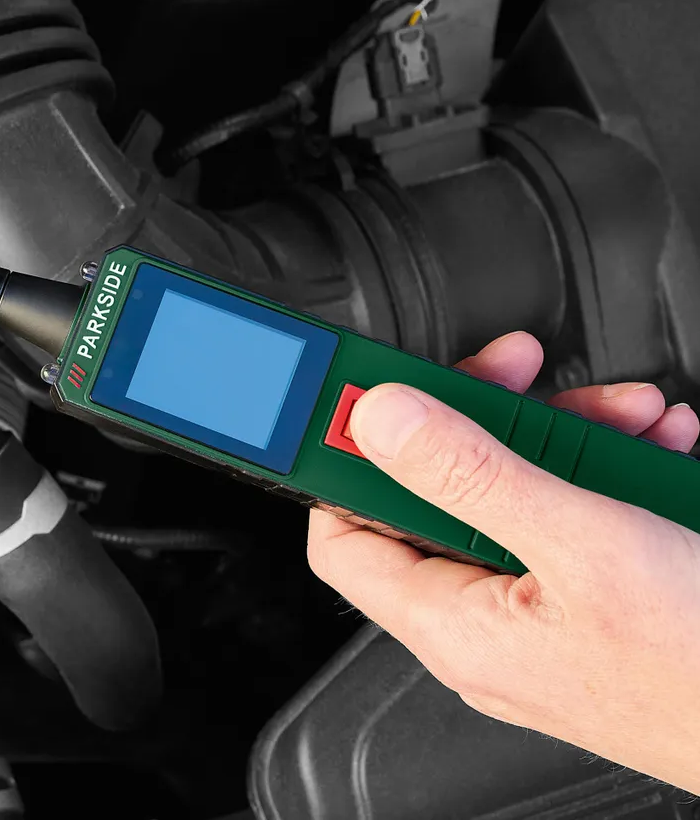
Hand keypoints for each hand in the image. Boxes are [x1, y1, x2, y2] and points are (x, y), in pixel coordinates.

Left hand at [307, 332, 699, 791]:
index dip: (345, 458)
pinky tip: (653, 445)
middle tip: (519, 372)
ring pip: (518, 498)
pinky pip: (577, 522)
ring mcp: (542, 617)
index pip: (346, 532)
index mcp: (451, 624)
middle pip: (440, 496)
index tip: (369, 392)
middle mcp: (485, 626)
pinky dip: (610, 472)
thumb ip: (471, 475)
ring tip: (624, 412)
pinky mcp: (597, 606)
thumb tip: (381, 417)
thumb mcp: (581, 546)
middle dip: (485, 419)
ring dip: (567, 437)